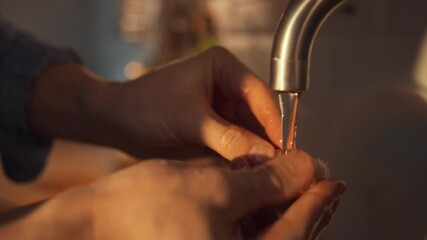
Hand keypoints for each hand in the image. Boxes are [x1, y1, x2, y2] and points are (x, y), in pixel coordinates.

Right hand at [0, 151, 344, 239]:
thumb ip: (270, 182)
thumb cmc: (147, 206)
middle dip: (303, 203)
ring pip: (266, 234)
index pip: (294, 232)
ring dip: (281, 204)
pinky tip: (263, 189)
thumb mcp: (217, 188)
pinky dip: (257, 212)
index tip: (332, 177)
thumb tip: (310, 168)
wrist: (94, 219)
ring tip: (295, 177)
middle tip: (319, 175)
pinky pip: (244, 234)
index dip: (316, 200)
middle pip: (285, 236)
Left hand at [107, 47, 281, 158]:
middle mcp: (226, 85)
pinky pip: (237, 142)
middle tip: (280, 167)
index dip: (275, 122)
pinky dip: (243, 156)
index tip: (285, 149)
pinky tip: (250, 171)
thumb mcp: (191, 120)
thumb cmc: (146, 106)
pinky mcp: (215, 127)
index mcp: (223, 67)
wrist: (118, 121)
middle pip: (259, 114)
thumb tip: (266, 155)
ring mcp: (221, 108)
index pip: (260, 95)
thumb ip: (230, 137)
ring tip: (267, 172)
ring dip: (257, 150)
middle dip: (269, 140)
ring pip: (250, 131)